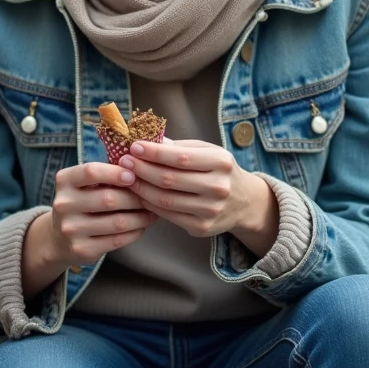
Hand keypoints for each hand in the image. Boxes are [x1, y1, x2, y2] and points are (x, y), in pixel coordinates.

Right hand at [46, 162, 157, 266]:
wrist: (59, 238)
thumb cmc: (81, 202)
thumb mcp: (83, 184)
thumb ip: (104, 175)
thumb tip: (140, 170)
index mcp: (64, 181)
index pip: (91, 172)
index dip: (115, 172)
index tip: (133, 175)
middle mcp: (64, 204)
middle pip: (109, 199)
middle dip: (136, 198)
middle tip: (151, 197)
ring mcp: (71, 229)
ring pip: (117, 222)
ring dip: (141, 217)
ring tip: (151, 212)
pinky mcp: (82, 249)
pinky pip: (117, 240)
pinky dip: (135, 232)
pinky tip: (141, 227)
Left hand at [120, 138, 270, 241]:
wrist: (244, 202)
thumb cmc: (218, 170)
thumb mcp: (206, 151)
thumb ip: (178, 147)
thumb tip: (147, 140)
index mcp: (220, 162)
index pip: (181, 157)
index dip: (154, 153)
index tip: (134, 146)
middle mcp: (218, 187)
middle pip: (170, 179)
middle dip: (142, 169)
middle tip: (124, 162)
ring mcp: (211, 210)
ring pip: (165, 200)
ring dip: (141, 188)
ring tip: (127, 177)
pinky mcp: (202, 228)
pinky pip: (168, 215)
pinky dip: (149, 204)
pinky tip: (140, 194)